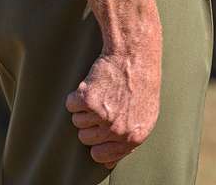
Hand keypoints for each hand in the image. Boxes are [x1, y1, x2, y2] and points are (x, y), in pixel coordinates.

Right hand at [66, 43, 161, 168]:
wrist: (135, 52)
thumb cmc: (141, 80)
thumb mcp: (145, 114)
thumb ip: (128, 139)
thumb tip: (109, 163)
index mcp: (134, 137)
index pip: (102, 156)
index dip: (98, 142)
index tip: (100, 128)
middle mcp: (118, 130)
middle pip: (86, 138)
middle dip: (92, 120)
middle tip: (107, 101)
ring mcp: (103, 116)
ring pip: (77, 121)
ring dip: (85, 106)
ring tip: (104, 90)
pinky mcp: (88, 100)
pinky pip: (70, 105)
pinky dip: (77, 93)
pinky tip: (94, 82)